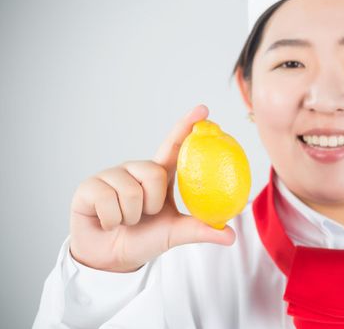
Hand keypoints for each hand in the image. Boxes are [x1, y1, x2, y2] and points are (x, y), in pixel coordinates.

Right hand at [69, 105, 235, 272]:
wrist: (110, 257)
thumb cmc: (144, 238)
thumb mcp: (174, 233)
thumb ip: (200, 230)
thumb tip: (230, 236)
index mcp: (157, 175)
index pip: (174, 146)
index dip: (186, 126)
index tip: (204, 109)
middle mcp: (135, 169)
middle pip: (153, 173)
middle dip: (152, 203)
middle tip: (144, 216)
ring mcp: (111, 175)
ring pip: (130, 192)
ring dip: (130, 216)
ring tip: (125, 220)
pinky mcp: (89, 186)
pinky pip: (108, 201)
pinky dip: (111, 220)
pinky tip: (106, 221)